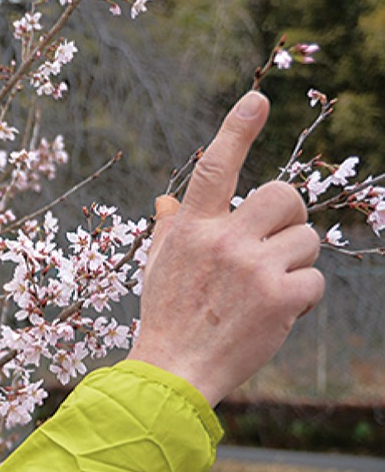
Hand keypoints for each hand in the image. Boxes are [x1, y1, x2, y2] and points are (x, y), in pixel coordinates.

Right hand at [127, 91, 323, 405]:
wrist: (173, 372)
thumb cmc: (165, 317)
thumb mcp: (157, 267)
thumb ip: (170, 229)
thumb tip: (167, 202)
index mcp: (192, 229)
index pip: (215, 168)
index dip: (236, 131)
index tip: (255, 100)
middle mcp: (223, 241)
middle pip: (285, 196)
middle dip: (288, 218)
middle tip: (273, 245)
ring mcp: (253, 269)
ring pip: (306, 240)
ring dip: (294, 264)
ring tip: (265, 291)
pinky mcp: (281, 298)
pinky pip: (315, 280)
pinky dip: (302, 299)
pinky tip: (275, 315)